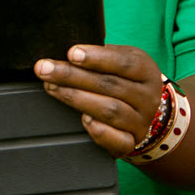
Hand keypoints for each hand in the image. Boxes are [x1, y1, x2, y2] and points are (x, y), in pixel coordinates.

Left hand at [35, 44, 164, 154]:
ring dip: (77, 98)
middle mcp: (148, 97)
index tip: (72, 53)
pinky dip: (100, 131)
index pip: (124, 62)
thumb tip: (67, 52)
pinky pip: (118, 140)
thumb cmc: (123, 80)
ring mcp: (141, 122)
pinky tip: (84, 119)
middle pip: (110, 85)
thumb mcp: (119, 61)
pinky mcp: (131, 142)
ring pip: (110, 110)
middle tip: (45, 69)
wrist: (141, 111)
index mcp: (146, 71)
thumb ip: (99, 56)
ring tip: (53, 88)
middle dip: (73, 76)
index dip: (97, 57)